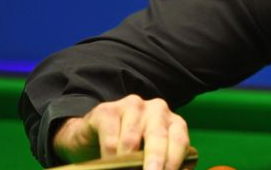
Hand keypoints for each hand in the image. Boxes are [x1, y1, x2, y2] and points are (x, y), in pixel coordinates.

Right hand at [53, 94, 189, 169]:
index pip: (179, 142)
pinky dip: (109, 157)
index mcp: (173, 123)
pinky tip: (106, 165)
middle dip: (156, 160)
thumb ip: (164, 166)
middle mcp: (157, 110)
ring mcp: (133, 106)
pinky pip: (110, 138)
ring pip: (131, 140)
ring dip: (126, 163)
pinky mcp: (108, 110)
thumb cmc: (129, 154)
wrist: (91, 140)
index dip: (175, 162)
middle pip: (158, 137)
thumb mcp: (150, 160)